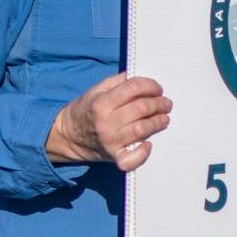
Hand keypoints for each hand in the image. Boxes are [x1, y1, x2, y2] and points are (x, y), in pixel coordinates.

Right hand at [47, 73, 171, 172]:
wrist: (70, 135)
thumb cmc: (89, 109)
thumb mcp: (97, 90)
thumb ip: (119, 81)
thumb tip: (143, 76)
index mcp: (101, 103)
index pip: (133, 88)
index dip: (150, 85)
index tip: (158, 88)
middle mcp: (105, 123)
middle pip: (141, 109)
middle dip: (159, 103)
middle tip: (166, 103)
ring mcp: (110, 141)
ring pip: (142, 130)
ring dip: (158, 122)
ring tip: (164, 118)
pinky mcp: (114, 157)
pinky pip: (132, 159)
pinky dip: (144, 153)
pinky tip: (149, 143)